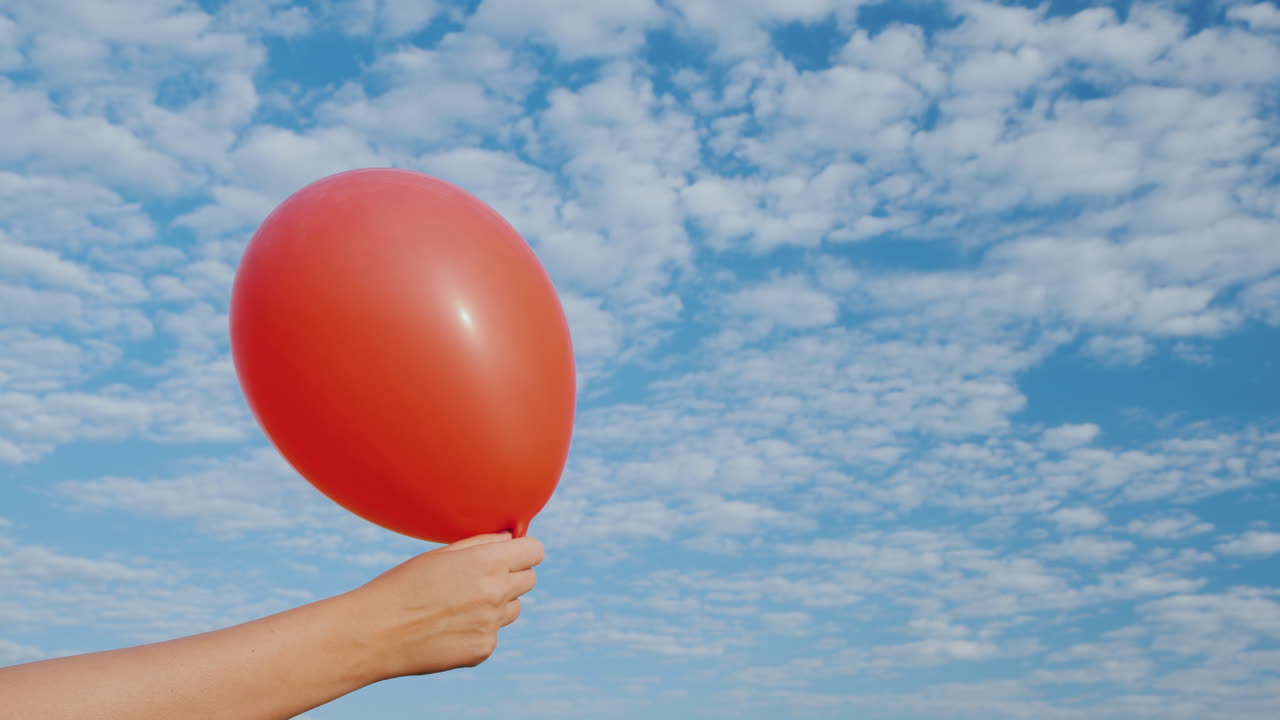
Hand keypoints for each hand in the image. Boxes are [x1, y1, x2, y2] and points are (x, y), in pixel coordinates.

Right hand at [347, 533, 543, 679]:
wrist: (375, 633)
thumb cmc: (402, 586)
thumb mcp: (439, 555)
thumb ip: (481, 544)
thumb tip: (510, 539)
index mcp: (486, 562)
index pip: (534, 551)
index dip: (523, 550)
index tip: (511, 554)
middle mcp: (496, 592)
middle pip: (529, 579)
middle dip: (513, 575)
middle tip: (481, 579)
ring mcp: (492, 624)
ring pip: (514, 609)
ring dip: (498, 604)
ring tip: (459, 605)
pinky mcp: (483, 649)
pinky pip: (493, 634)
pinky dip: (479, 630)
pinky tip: (449, 628)